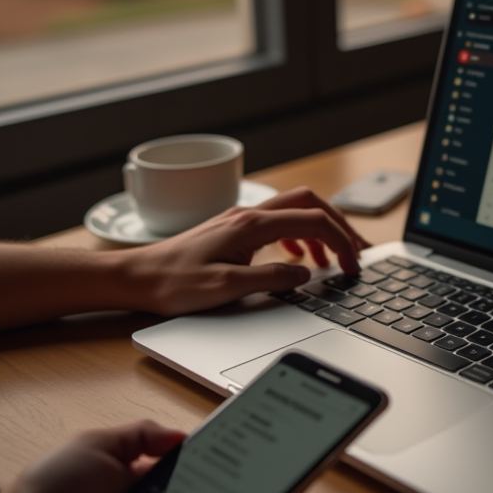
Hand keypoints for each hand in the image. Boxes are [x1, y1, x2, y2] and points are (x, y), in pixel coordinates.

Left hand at [125, 187, 370, 316]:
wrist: (135, 278)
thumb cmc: (173, 284)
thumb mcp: (225, 288)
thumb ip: (271, 279)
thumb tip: (306, 274)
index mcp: (252, 225)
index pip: (314, 221)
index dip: (342, 242)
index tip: (352, 267)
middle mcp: (249, 216)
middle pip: (310, 204)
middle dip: (340, 226)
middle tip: (356, 255)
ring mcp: (241, 220)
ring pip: (296, 211)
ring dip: (321, 231)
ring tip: (333, 261)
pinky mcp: (234, 231)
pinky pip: (279, 223)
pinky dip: (300, 236)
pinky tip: (299, 259)